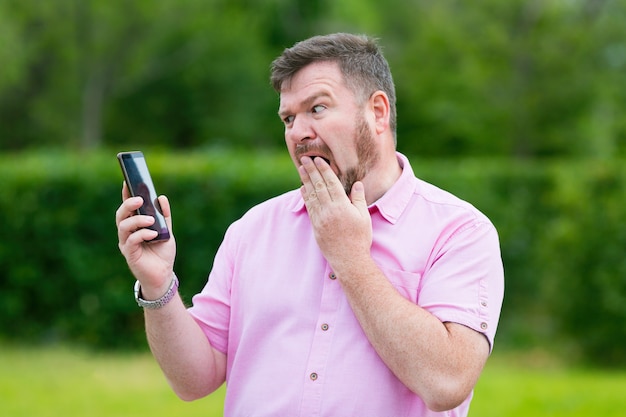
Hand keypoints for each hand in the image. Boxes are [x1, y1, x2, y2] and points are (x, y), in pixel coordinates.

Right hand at [115, 182, 175, 296]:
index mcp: (135, 225)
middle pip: (121, 214)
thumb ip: (164, 216)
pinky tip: (153, 234)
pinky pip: (131, 240)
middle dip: (128, 204)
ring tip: (152, 220)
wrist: (164, 275)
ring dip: (138, 220)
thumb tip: (161, 197)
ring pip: (123, 226)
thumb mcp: (167, 231)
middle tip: (140, 199)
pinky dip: (142, 234)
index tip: (128, 182)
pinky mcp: (129, 254)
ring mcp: (126, 243)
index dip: (126, 194)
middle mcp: (127, 233)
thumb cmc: (162, 253)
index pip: (128, 207)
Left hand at [298, 157, 371, 271]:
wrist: (349, 260)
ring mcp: (320, 218)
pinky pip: (309, 207)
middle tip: (304, 159)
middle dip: (311, 171)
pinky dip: (305, 196)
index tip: (318, 159)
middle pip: (318, 186)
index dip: (324, 170)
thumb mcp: (363, 217)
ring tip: (301, 169)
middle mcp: (329, 210)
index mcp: (342, 206)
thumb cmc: (360, 238)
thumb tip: (357, 184)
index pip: (330, 183)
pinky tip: (302, 188)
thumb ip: (358, 199)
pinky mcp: (315, 226)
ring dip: (305, 180)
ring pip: (311, 195)